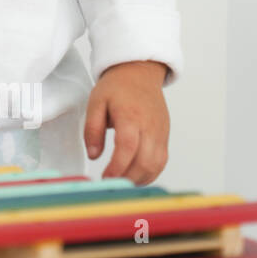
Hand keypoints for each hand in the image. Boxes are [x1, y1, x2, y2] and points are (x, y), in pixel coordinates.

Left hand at [84, 60, 169, 184]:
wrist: (139, 73)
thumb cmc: (116, 87)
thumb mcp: (96, 102)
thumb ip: (92, 129)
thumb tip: (94, 154)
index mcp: (131, 116)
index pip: (128, 147)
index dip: (118, 166)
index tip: (105, 178)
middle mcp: (150, 126)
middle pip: (145, 161)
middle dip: (128, 178)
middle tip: (111, 184)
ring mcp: (160, 132)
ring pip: (156, 164)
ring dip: (139, 179)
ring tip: (121, 182)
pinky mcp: (165, 136)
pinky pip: (161, 161)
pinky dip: (150, 173)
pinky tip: (135, 176)